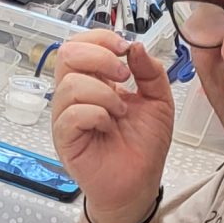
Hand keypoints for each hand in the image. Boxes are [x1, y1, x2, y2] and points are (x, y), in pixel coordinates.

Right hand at [49, 30, 173, 222]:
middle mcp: (76, 96)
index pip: (81, 45)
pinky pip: (71, 114)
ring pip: (70, 85)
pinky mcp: (65, 139)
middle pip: (67, 55)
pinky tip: (109, 125)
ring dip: (103, 93)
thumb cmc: (144, 147)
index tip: (124, 48)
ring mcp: (67, 117)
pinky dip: (96, 114)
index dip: (100, 38)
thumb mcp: (159, 101)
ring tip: (120, 111)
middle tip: (123, 75)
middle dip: (100, 58)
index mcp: (95, 82)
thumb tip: (136, 47)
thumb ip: (151, 71)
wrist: (140, 184)